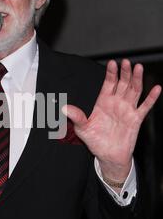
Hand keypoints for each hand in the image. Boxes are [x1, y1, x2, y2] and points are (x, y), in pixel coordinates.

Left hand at [62, 59, 161, 180]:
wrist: (108, 156)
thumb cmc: (95, 141)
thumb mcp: (82, 128)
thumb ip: (76, 117)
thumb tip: (64, 108)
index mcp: (103, 102)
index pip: (109, 83)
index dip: (111, 73)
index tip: (112, 63)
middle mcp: (117, 103)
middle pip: (123, 83)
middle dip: (125, 72)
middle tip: (126, 62)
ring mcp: (127, 110)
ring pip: (134, 91)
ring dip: (137, 79)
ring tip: (138, 68)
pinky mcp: (136, 119)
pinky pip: (145, 107)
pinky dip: (151, 98)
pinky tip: (156, 88)